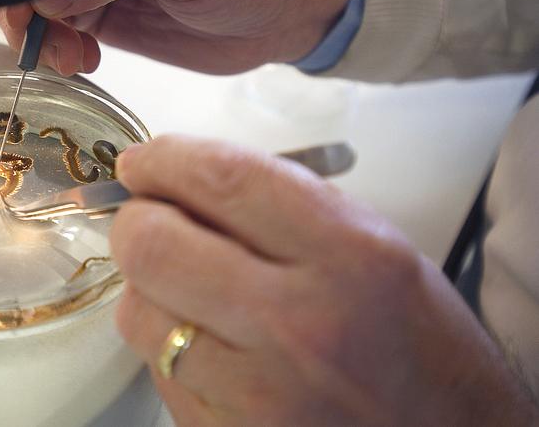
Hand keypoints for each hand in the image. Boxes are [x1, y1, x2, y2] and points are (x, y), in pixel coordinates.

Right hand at [0, 0, 354, 75]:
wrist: (290, 9)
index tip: (38, 2)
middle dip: (27, 7)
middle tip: (51, 39)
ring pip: (33, 2)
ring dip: (41, 35)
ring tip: (73, 55)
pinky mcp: (100, 8)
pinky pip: (55, 30)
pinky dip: (57, 49)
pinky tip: (84, 58)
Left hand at [110, 135, 538, 425]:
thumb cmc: (418, 342)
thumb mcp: (376, 246)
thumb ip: (280, 205)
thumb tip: (181, 179)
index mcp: (348, 257)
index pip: (221, 180)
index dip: (164, 160)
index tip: (142, 162)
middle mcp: (297, 325)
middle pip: (152, 245)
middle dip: (137, 222)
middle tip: (150, 221)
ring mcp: (258, 395)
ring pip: (138, 313)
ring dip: (152, 291)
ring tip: (194, 295)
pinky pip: (159, 374)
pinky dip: (172, 348)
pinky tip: (216, 349)